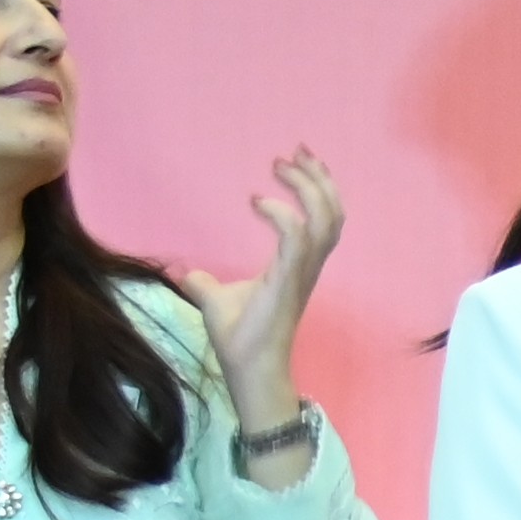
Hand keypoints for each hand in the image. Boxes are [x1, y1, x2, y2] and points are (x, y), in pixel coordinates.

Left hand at [171, 147, 344, 453]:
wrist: (248, 367)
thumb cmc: (241, 337)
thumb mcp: (217, 299)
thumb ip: (206, 283)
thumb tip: (187, 274)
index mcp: (298, 265)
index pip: (323, 219)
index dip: (316, 186)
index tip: (294, 161)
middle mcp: (307, 265)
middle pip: (333, 212)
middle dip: (319, 178)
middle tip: (296, 152)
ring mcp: (301, 272)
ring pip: (326, 220)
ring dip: (310, 187)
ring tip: (284, 165)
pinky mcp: (288, 279)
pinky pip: (296, 237)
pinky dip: (281, 213)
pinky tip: (256, 202)